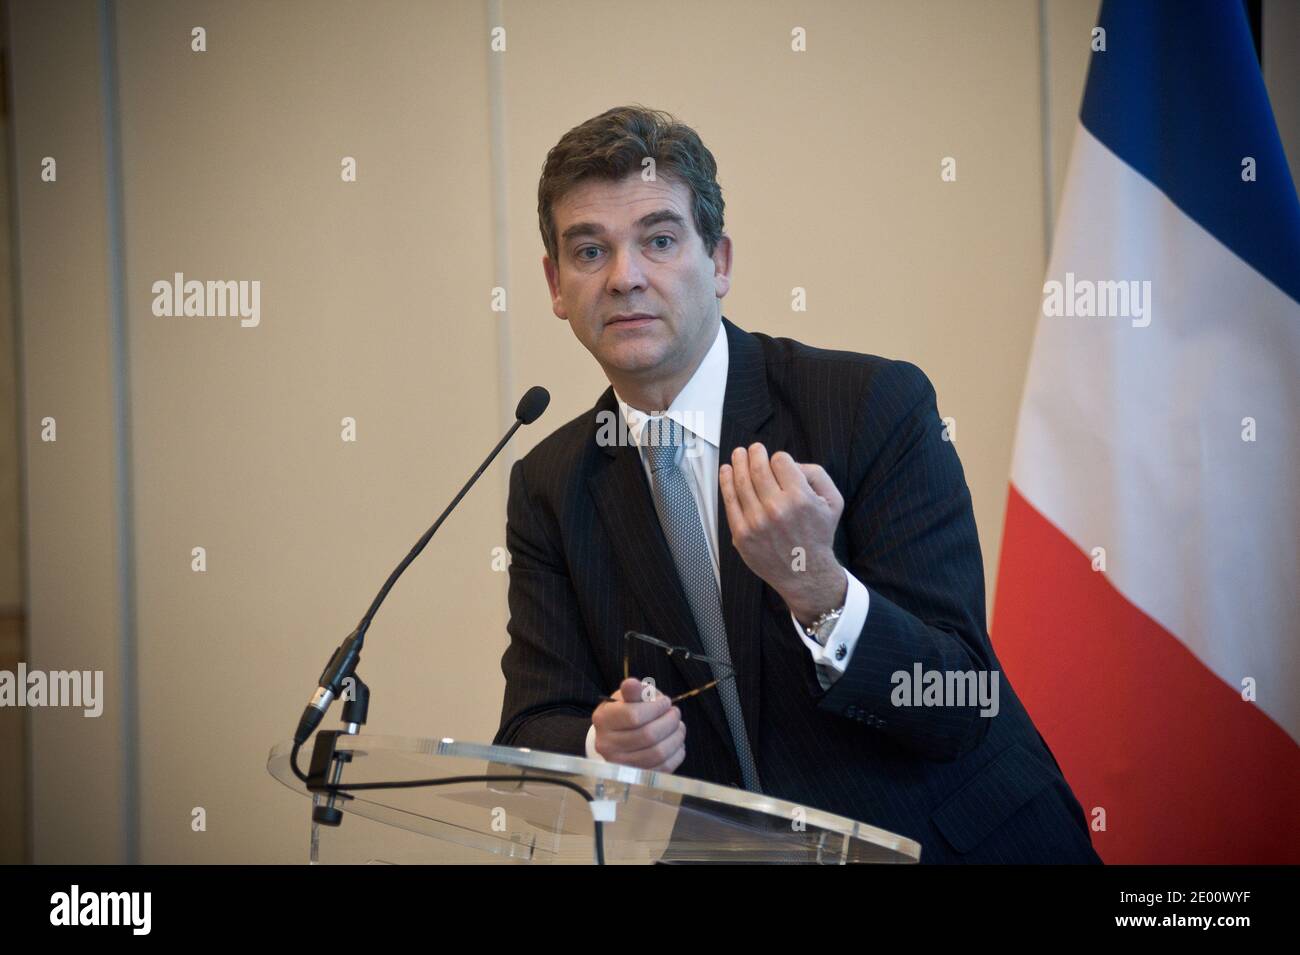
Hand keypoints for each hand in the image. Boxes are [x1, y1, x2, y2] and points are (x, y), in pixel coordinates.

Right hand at [591, 677, 686, 771]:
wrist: (615, 737)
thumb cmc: (624, 712)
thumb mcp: (626, 696)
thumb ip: (633, 691)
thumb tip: (632, 684)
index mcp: (603, 720)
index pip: (634, 715)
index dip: (656, 708)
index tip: (665, 702)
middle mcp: (607, 745)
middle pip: (648, 736)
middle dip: (669, 721)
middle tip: (675, 713)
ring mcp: (621, 764)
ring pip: (658, 753)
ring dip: (676, 737)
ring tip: (679, 726)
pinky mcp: (636, 776)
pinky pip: (663, 768)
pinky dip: (676, 754)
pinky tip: (676, 742)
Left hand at [719, 443, 846, 625]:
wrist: (805, 573)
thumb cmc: (818, 535)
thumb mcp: (833, 501)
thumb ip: (816, 474)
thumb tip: (789, 463)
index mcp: (800, 498)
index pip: (781, 461)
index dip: (779, 459)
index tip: (780, 464)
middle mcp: (777, 509)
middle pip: (758, 467)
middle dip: (754, 453)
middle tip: (753, 448)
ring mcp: (756, 522)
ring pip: (741, 481)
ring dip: (738, 463)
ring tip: (738, 455)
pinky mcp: (742, 534)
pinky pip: (730, 502)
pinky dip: (725, 482)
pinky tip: (726, 471)